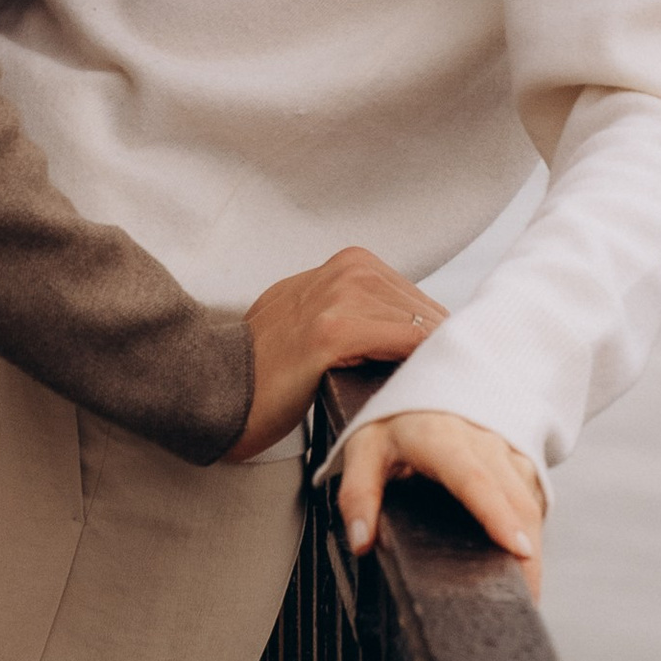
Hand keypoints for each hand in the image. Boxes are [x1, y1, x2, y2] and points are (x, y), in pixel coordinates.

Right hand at [230, 247, 441, 462]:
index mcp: (350, 262)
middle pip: (427, 314)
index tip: (442, 374)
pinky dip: (415, 367)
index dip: (436, 342)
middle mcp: (348, 269)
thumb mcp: (323, 318)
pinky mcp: (332, 331)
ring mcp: (339, 296)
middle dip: (436, 354)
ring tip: (424, 398)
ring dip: (428, 364)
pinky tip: (414, 390)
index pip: (421, 302)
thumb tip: (423, 338)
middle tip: (435, 393)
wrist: (218, 385)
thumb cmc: (272, 365)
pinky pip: (402, 343)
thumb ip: (367, 314)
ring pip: (419, 329)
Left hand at [334, 411, 545, 594]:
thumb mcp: (364, 449)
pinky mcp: (519, 459)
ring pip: (530, 501)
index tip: (518, 550)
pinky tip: (524, 566)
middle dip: (528, 552)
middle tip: (526, 599)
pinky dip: (532, 533)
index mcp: (441, 438)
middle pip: (515, 499)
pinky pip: (533, 498)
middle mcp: (482, 440)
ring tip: (527, 594)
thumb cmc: (397, 421)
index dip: (498, 515)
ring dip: (534, 548)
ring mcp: (506, 449)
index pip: (474, 479)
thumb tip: (361, 542)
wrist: (431, 381)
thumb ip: (358, 493)